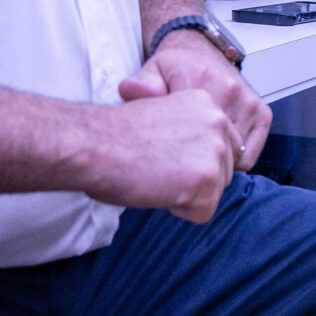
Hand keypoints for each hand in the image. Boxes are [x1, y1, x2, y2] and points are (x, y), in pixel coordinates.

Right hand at [76, 89, 240, 222]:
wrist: (91, 145)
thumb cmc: (114, 135)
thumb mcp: (165, 118)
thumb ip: (192, 132)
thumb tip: (201, 156)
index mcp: (207, 103)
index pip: (224, 146)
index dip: (194, 160)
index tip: (166, 156)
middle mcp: (218, 122)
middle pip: (224, 171)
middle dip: (194, 179)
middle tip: (158, 167)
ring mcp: (215, 151)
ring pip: (215, 192)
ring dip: (186, 194)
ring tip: (156, 175)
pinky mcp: (206, 180)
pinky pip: (203, 213)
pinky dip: (178, 210)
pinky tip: (156, 189)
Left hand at [121, 29, 269, 167]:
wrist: (201, 49)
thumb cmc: (176, 67)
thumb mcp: (152, 71)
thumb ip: (141, 85)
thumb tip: (129, 90)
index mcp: (200, 83)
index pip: (194, 139)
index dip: (180, 157)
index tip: (171, 159)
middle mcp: (229, 91)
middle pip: (216, 150)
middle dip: (201, 163)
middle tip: (185, 161)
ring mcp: (248, 102)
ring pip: (235, 155)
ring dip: (219, 161)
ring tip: (201, 154)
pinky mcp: (261, 111)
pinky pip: (250, 151)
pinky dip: (237, 157)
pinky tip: (220, 150)